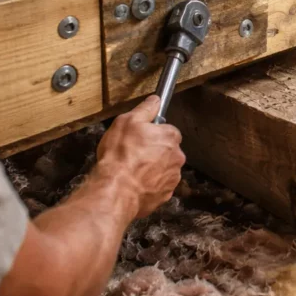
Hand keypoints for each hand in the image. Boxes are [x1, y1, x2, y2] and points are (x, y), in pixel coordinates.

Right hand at [95, 96, 185, 218]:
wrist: (117, 190)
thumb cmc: (121, 154)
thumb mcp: (128, 121)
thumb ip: (145, 109)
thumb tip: (155, 100)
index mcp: (171, 136)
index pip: (168, 130)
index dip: (153, 133)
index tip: (140, 137)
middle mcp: (177, 157)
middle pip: (168, 150)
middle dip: (154, 152)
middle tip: (134, 154)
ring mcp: (173, 177)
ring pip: (164, 169)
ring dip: (153, 169)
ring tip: (132, 171)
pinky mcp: (165, 195)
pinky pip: (159, 186)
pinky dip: (150, 185)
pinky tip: (135, 184)